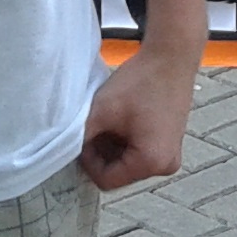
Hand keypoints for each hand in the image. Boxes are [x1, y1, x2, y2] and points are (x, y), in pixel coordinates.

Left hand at [78, 42, 199, 190]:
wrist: (171, 56)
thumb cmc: (141, 81)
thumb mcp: (103, 110)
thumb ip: (82, 137)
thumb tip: (65, 152)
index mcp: (151, 163)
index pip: (107, 180)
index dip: (89, 161)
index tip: (85, 136)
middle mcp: (165, 166)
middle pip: (119, 174)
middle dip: (103, 152)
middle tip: (97, 125)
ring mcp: (170, 155)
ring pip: (128, 163)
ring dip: (114, 145)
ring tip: (111, 119)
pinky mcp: (170, 143)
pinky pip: (141, 152)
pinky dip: (127, 140)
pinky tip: (123, 118)